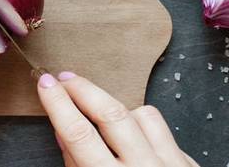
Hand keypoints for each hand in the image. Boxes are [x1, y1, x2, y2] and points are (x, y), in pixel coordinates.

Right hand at [37, 72, 197, 166]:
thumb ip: (76, 164)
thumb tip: (61, 129)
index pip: (79, 135)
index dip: (59, 105)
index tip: (47, 84)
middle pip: (111, 114)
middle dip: (83, 89)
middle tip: (64, 77)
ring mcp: (171, 165)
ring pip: (140, 114)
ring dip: (114, 107)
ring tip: (97, 111)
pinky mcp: (188, 162)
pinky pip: (160, 128)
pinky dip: (140, 122)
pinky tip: (128, 131)